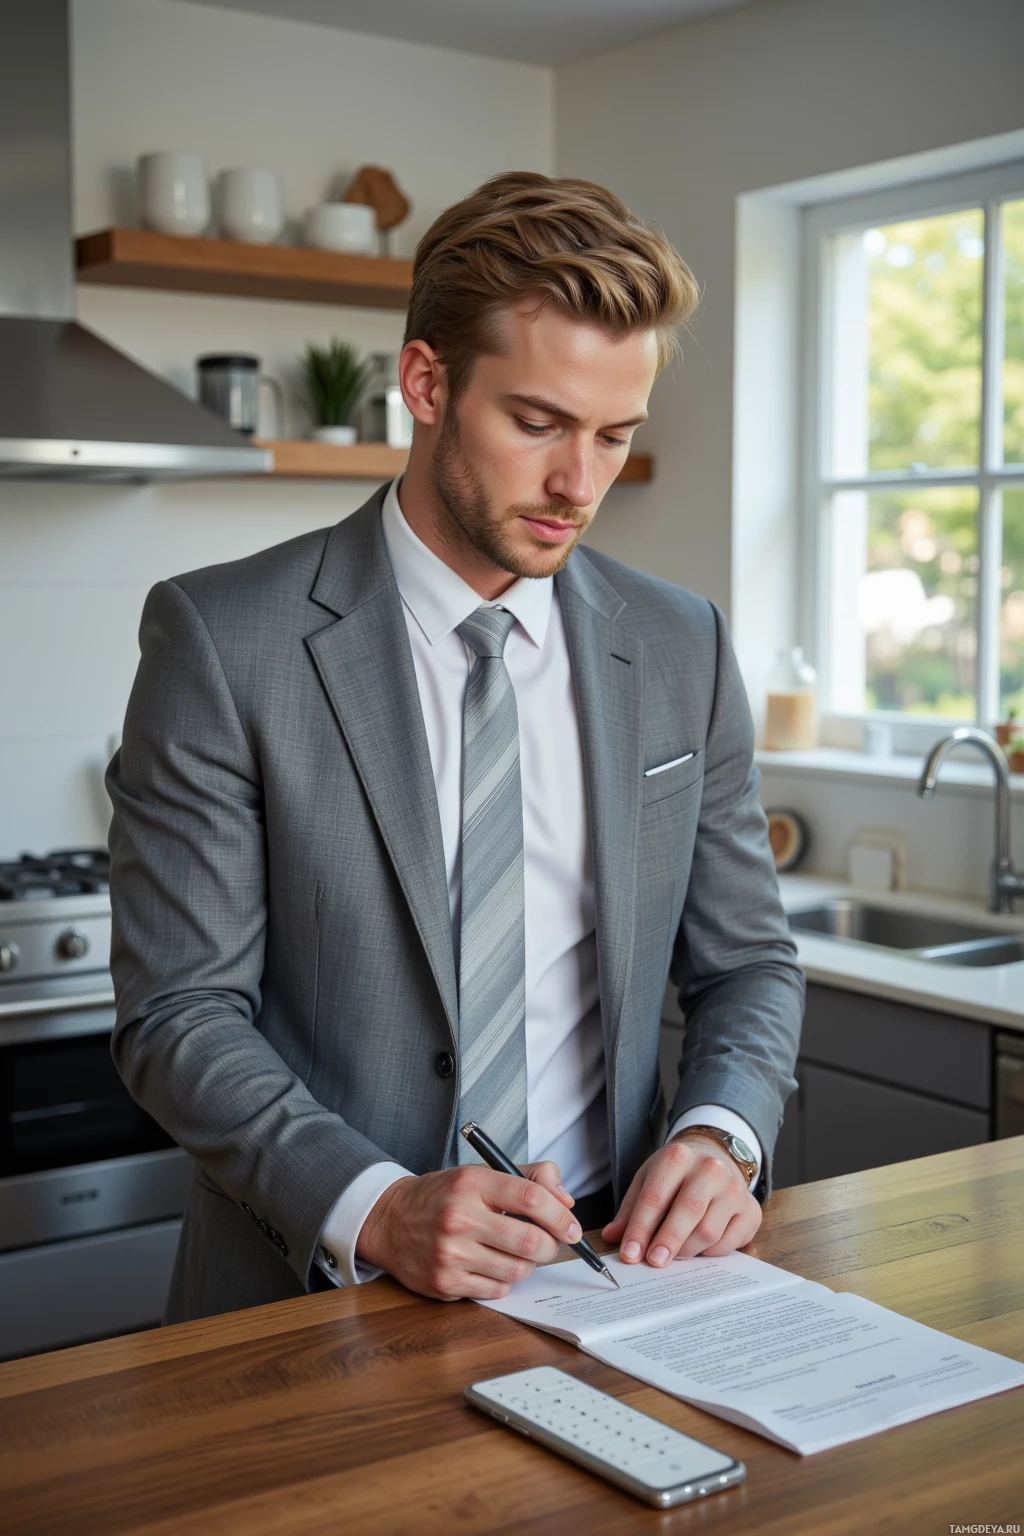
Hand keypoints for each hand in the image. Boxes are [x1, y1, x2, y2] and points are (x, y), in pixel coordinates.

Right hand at [356, 1161, 580, 1301]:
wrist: (390, 1221)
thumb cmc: (444, 1196)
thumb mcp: (481, 1173)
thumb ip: (529, 1178)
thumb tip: (566, 1202)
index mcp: (471, 1183)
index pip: (531, 1197)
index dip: (560, 1215)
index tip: (572, 1227)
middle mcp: (459, 1217)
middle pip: (530, 1241)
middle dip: (551, 1247)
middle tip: (550, 1244)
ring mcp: (450, 1254)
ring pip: (517, 1271)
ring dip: (528, 1265)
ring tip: (516, 1253)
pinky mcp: (444, 1283)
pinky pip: (496, 1291)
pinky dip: (504, 1281)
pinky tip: (491, 1265)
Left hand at [602, 1134, 760, 1266]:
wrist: (716, 1156)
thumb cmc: (677, 1174)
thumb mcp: (649, 1180)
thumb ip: (630, 1210)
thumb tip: (612, 1237)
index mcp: (677, 1157)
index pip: (655, 1197)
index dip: (640, 1229)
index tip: (630, 1254)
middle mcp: (710, 1169)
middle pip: (687, 1212)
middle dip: (667, 1241)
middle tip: (654, 1262)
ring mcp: (734, 1189)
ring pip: (708, 1232)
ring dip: (687, 1250)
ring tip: (675, 1252)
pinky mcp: (751, 1210)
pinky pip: (728, 1243)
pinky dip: (710, 1252)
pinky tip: (700, 1246)